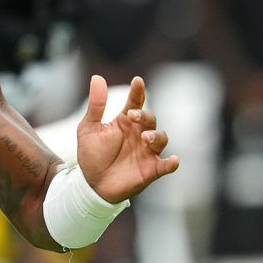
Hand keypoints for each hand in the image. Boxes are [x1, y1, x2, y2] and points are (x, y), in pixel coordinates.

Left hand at [75, 75, 178, 202]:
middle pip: (150, 118)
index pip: (135, 103)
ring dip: (157, 136)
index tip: (137, 81)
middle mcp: (139, 134)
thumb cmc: (91, 154)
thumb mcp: (88, 128)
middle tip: (133, 116)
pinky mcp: (151, 169)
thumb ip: (96, 105)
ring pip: (162, 138)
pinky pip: (166, 165)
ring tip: (145, 138)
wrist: (91, 184)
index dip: (138, 92)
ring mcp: (146, 151)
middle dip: (145, 115)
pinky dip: (172, 163)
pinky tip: (174, 160)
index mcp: (125, 122)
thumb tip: (97, 78)